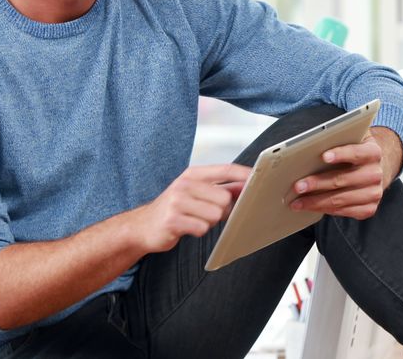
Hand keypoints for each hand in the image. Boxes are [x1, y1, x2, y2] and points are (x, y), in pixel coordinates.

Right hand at [133, 164, 249, 252]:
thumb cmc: (174, 208)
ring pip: (215, 214)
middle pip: (224, 198)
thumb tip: (247, 185)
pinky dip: (199, 231)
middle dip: (222, 210)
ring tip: (195, 220)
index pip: (225, 169)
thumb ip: (220, 188)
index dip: (244, 174)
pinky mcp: (173, 220)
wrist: (142, 226)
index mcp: (192, 174)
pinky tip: (188, 228)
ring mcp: (177, 201)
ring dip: (209, 222)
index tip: (260, 178)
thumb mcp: (195, 192)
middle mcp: (184, 184)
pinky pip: (201, 228)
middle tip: (208, 213)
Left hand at [289, 127, 402, 219]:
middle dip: (317, 184)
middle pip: (342, 180)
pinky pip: (343, 211)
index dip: (340, 154)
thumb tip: (311, 143)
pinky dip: (324, 210)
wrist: (373, 170)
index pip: (356, 153)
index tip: (324, 156)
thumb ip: (338, 138)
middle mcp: (376, 174)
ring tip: (297, 201)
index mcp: (373, 153)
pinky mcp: (369, 208)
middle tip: (298, 186)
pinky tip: (311, 207)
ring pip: (340, 199)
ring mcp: (374, 193)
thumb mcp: (352, 139)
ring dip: (316, 201)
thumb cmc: (355, 153)